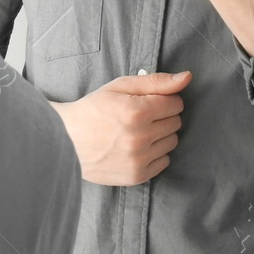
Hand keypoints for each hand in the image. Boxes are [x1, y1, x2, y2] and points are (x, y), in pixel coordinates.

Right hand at [50, 70, 190, 185]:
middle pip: (176, 123)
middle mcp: (140, 138)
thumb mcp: (120, 86)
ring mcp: (138, 159)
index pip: (175, 104)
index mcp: (136, 111)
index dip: (164, 100)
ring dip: (160, 135)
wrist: (66, 140)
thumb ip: (156, 81)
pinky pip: (164, 162)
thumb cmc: (93, 109)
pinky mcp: (136, 176)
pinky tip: (136, 147)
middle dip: (162, 116)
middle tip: (140, 116)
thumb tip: (187, 77)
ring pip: (172, 142)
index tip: (148, 101)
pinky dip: (155, 153)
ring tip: (137, 131)